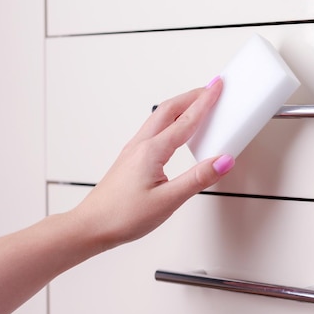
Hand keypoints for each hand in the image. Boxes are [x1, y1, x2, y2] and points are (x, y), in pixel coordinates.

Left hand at [70, 76, 233, 249]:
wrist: (91, 226)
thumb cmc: (121, 216)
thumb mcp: (168, 201)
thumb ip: (198, 179)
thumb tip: (222, 161)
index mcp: (152, 151)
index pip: (186, 121)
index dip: (206, 102)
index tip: (217, 87)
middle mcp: (141, 145)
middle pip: (170, 109)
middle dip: (193, 96)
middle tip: (211, 89)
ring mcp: (134, 150)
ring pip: (160, 117)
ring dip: (182, 106)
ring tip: (197, 103)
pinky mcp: (131, 158)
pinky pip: (154, 129)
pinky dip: (171, 120)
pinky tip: (175, 129)